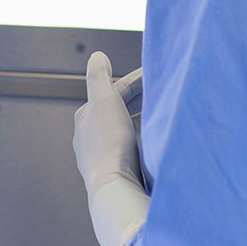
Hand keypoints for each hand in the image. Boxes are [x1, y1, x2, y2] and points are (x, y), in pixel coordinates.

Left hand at [73, 51, 149, 245]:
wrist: (115, 189)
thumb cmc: (110, 143)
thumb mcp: (104, 100)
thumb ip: (99, 76)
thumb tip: (97, 56)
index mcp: (85, 119)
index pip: (113, 92)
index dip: (135, 81)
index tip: (157, 74)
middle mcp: (89, 139)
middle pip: (117, 113)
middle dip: (138, 101)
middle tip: (161, 92)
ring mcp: (102, 160)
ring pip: (124, 132)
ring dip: (141, 122)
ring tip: (160, 117)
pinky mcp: (115, 176)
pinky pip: (131, 152)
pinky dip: (143, 141)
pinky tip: (155, 145)